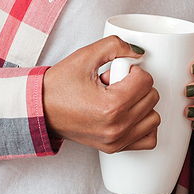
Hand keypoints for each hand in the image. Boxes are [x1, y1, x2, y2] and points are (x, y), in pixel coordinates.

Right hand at [42, 35, 158, 152]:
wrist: (40, 110)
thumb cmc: (58, 87)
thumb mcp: (85, 56)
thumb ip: (115, 45)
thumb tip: (138, 51)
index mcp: (111, 106)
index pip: (146, 80)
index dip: (131, 70)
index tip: (115, 72)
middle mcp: (116, 127)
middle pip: (152, 97)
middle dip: (135, 85)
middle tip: (113, 84)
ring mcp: (116, 140)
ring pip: (153, 117)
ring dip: (141, 104)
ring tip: (118, 99)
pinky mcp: (114, 148)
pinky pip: (148, 138)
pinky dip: (143, 124)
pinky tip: (128, 113)